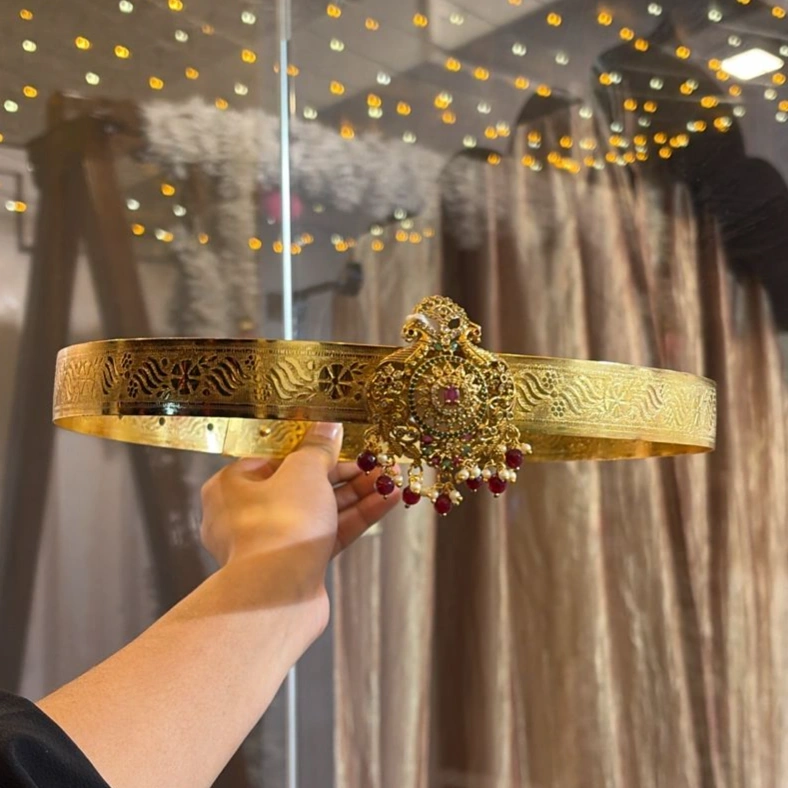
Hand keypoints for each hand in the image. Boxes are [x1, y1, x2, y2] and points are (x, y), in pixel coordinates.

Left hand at [199, 422, 399, 616]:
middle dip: (346, 473)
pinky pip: (330, 532)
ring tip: (391, 479)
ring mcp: (274, 541)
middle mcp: (248, 514)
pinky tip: (386, 501)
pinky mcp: (298, 563)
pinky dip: (357, 516)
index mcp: (232, 485)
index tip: (343, 442)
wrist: (277, 595)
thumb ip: (318, 448)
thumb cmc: (277, 527)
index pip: (278, 457)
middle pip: (304, 484)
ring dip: (358, 493)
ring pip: (321, 509)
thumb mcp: (303, 471)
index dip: (315, 448)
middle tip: (376, 462)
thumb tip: (328, 428)